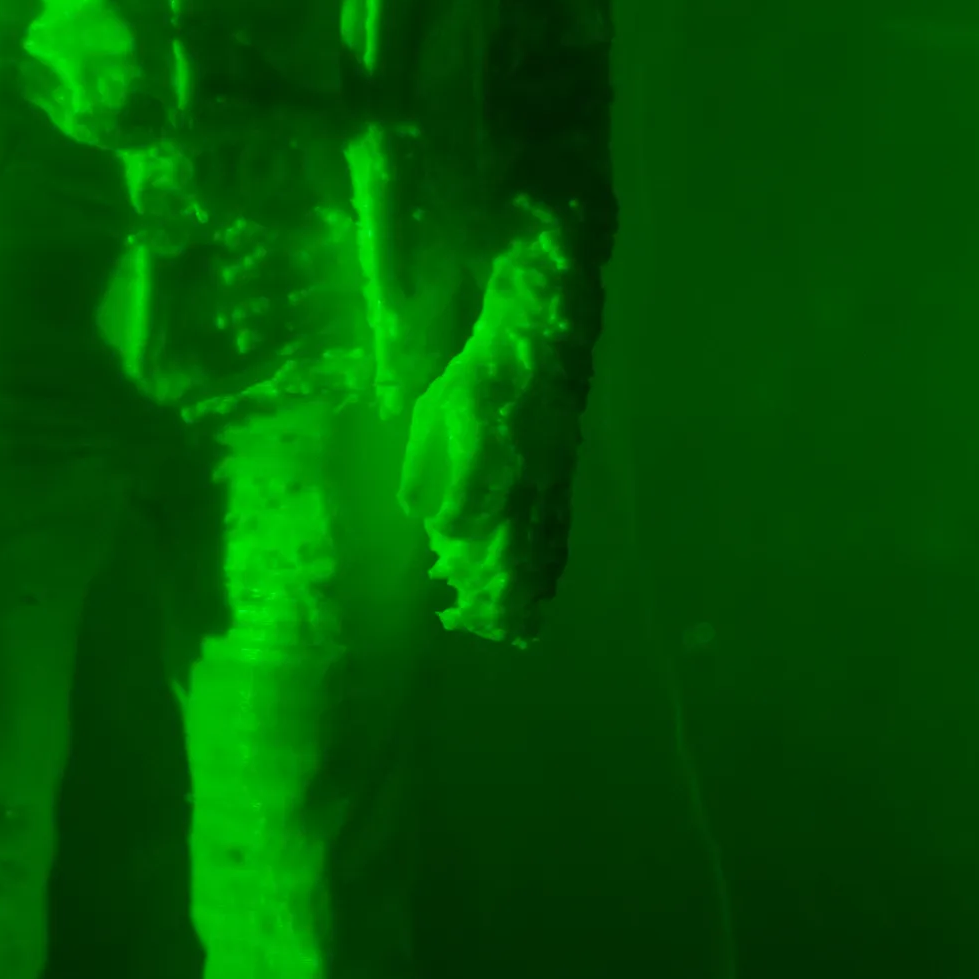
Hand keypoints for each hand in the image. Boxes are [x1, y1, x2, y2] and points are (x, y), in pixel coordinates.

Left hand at [404, 275, 563, 642]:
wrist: (537, 348)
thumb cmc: (475, 378)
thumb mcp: (430, 412)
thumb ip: (419, 466)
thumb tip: (415, 514)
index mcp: (482, 459)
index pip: (465, 518)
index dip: (452, 541)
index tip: (439, 554)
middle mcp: (519, 481)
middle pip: (510, 551)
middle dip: (493, 593)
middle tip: (473, 621)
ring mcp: (547, 486)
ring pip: (539, 551)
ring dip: (525, 593)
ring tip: (513, 629)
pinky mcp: (563, 485)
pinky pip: (559, 536)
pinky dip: (550, 569)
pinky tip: (543, 593)